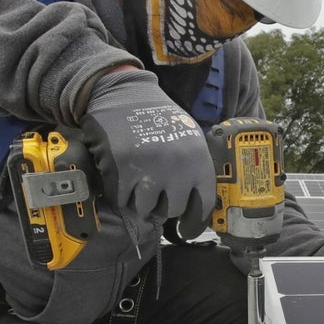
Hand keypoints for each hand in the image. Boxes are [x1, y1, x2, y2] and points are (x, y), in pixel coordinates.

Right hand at [82, 70, 214, 239]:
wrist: (123, 93)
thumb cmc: (157, 117)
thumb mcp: (188, 137)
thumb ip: (194, 168)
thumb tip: (195, 204)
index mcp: (198, 159)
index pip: (203, 204)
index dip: (194, 222)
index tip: (186, 230)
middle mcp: (178, 167)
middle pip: (172, 210)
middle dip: (162, 206)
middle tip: (154, 192)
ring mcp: (149, 170)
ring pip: (146, 209)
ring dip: (140, 201)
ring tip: (137, 182)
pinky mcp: (122, 171)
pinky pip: (122, 199)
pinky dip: (120, 193)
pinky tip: (122, 175)